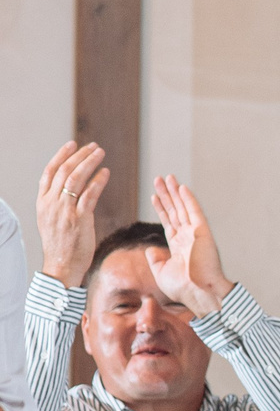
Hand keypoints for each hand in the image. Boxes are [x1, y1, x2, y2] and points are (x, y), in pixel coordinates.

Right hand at [36, 143, 107, 285]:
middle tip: (94, 146)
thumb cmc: (61, 245)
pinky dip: (98, 181)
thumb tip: (68, 188)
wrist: (61, 266)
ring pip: (76, 179)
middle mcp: (51, 203)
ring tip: (101, 153)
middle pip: (64, 171)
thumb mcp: (51, 219)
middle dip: (79, 155)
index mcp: (43, 202)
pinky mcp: (80, 220)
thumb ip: (58, 203)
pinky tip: (106, 173)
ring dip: (89, 163)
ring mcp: (65, 211)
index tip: (72, 144)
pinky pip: (89, 195)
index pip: (49, 172)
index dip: (61, 155)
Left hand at [149, 177, 234, 316]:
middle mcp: (188, 237)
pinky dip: (188, 199)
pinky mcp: (202, 232)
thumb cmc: (182, 288)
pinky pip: (194, 211)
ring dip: (174, 192)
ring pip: (182, 207)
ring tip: (167, 177)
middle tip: (159, 179)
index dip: (161, 208)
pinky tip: (182, 187)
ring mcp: (195, 233)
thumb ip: (155, 259)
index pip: (168, 222)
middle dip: (166, 195)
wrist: (198, 292)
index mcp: (179, 246)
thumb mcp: (161, 272)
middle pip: (175, 211)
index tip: (154, 196)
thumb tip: (150, 249)